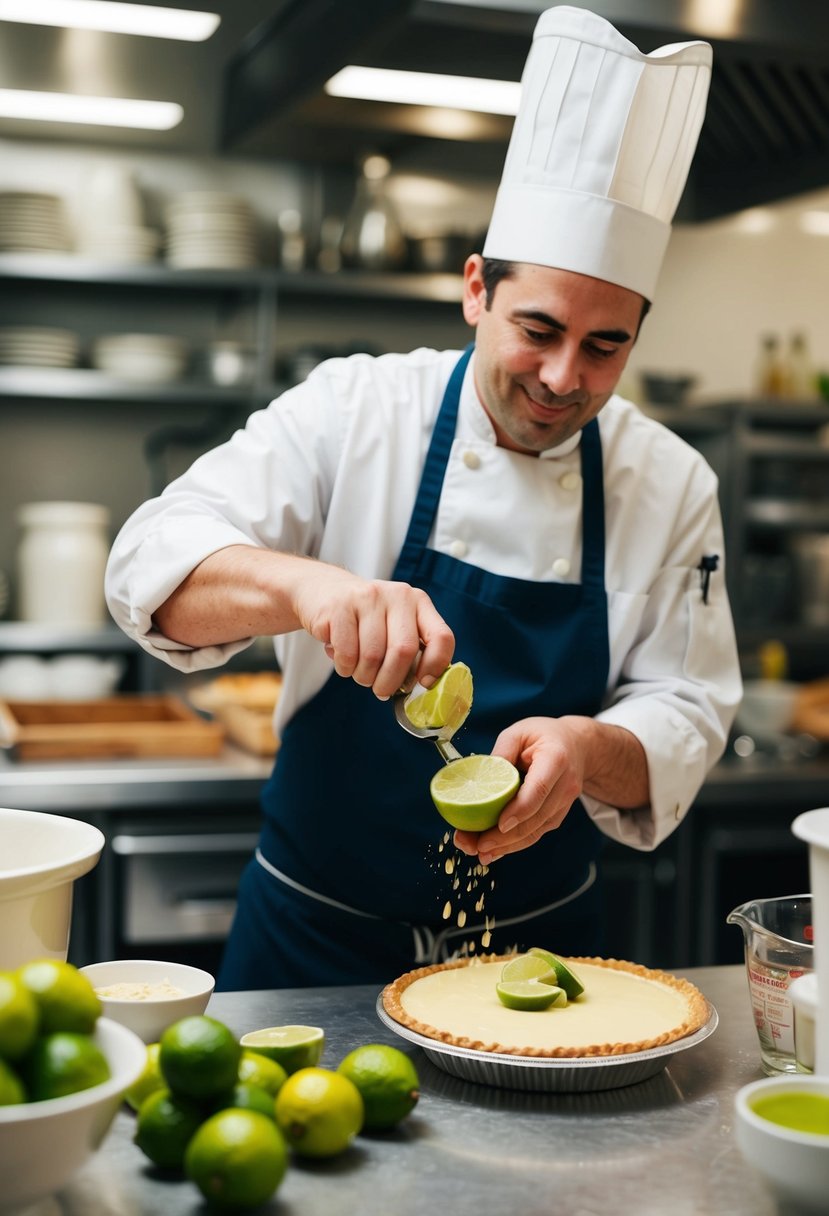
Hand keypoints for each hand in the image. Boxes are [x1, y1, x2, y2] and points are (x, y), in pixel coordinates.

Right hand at [292, 564, 454, 698]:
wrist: (322, 591)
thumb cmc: (365, 621)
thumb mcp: (394, 625)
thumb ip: (411, 650)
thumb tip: (420, 686)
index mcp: (418, 602)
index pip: (441, 637)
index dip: (435, 666)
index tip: (422, 683)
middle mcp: (397, 595)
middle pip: (404, 651)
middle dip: (391, 681)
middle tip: (381, 691)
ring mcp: (368, 597)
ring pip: (373, 656)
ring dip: (364, 676)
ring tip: (359, 672)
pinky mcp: (339, 606)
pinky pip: (347, 654)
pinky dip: (345, 669)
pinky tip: (343, 661)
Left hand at [453, 716, 589, 864]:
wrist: (576, 745)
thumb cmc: (543, 735)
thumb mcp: (519, 732)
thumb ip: (502, 751)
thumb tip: (481, 779)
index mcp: (555, 758)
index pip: (539, 788)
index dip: (520, 809)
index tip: (500, 825)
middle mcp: (565, 784)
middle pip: (537, 816)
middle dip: (507, 836)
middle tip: (479, 846)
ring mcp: (565, 802)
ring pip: (537, 829)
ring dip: (509, 845)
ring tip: (482, 853)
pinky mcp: (559, 813)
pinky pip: (538, 831)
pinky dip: (517, 843)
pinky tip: (497, 850)